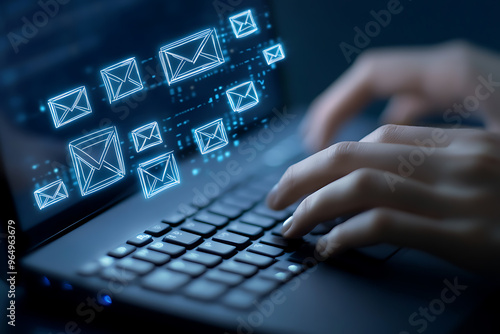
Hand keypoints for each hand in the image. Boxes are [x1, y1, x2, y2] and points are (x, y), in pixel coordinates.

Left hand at [267, 125, 499, 275]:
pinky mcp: (464, 235)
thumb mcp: (494, 177)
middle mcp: (457, 161)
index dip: (334, 156)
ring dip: (311, 204)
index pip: (380, 137)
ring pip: (359, 183)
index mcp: (465, 144)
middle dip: (302, 174)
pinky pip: (384, 224)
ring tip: (288, 225)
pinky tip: (328, 249)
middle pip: (355, 152)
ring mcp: (459, 195)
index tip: (308, 178)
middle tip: (274, 198)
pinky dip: (345, 234)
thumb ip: (449, 168)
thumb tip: (392, 176)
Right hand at [301, 40, 499, 151]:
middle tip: (312, 145)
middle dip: (336, 111)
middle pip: (373, 80)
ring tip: (336, 148)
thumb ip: (435, 154)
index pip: (371, 76)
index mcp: (453, 71)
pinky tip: (383, 149)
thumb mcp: (490, 146)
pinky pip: (414, 104)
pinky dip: (389, 124)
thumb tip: (379, 177)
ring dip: (360, 117)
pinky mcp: (467, 97)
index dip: (334, 108)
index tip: (315, 144)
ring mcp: (457, 82)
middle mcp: (449, 69)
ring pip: (392, 92)